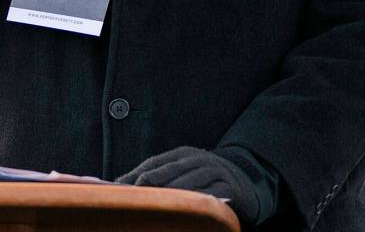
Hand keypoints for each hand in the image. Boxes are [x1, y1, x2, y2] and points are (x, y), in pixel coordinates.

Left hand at [117, 146, 258, 223]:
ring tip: (154, 205)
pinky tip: (184, 210)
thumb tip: (120, 184)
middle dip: (151, 182)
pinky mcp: (228, 188)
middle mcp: (199, 159)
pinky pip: (210, 196)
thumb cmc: (205, 178)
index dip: (137, 173)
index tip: (119, 186)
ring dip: (171, 194)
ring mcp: (215, 172)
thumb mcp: (184, 171)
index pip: (156, 162)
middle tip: (134, 194)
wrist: (246, 179)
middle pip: (171, 170)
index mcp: (184, 153)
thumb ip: (158, 175)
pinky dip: (196, 202)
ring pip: (189, 183)